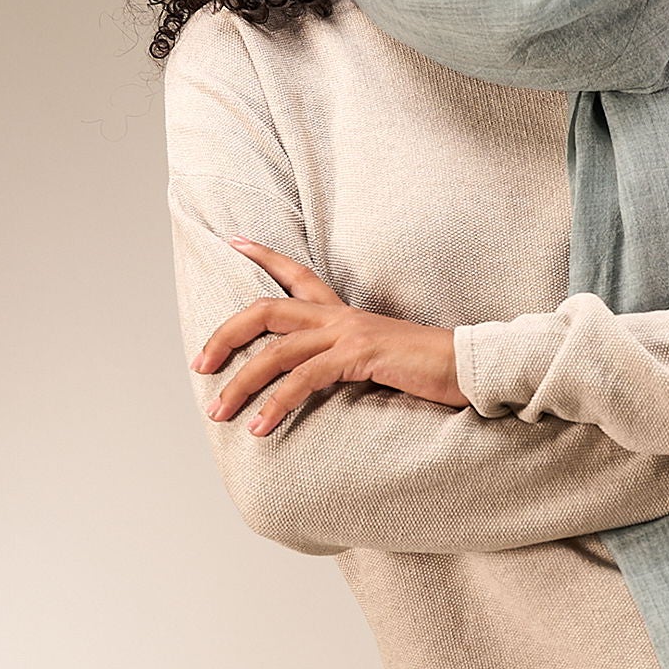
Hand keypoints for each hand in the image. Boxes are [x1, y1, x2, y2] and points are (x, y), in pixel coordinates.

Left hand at [190, 238, 466, 434]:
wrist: (469, 366)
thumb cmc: (430, 369)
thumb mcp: (382, 358)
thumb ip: (350, 361)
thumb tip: (324, 379)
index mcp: (345, 313)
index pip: (297, 275)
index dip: (263, 256)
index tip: (233, 241)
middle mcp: (340, 316)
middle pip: (265, 310)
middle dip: (224, 336)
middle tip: (199, 366)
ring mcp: (348, 333)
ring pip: (275, 351)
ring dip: (240, 384)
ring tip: (219, 412)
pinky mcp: (358, 356)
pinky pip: (304, 378)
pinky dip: (276, 403)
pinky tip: (260, 427)